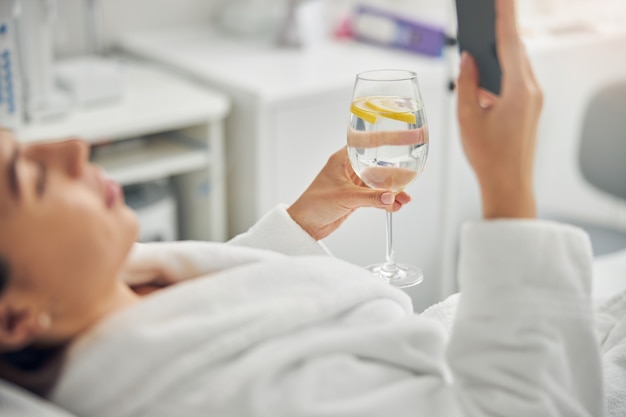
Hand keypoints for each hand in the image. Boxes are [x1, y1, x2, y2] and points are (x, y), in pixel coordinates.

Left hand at [287, 147, 410, 239]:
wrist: (305, 225)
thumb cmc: (314, 204)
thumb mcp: (344, 197)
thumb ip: (370, 197)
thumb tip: (391, 197)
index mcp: (344, 158)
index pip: (370, 142)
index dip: (391, 138)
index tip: (409, 136)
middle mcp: (350, 168)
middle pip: (380, 163)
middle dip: (397, 170)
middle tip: (414, 172)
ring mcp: (354, 183)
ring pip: (380, 182)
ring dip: (394, 190)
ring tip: (405, 197)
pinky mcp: (357, 198)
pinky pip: (377, 196)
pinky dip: (387, 201)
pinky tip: (396, 205)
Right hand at [457, 0, 542, 218]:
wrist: (508, 184)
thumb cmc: (488, 156)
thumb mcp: (467, 117)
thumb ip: (466, 83)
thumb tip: (468, 59)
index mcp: (518, 90)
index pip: (509, 41)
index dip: (503, 13)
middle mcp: (531, 90)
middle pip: (516, 48)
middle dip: (500, 28)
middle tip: (485, 12)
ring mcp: (533, 99)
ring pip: (516, 63)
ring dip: (499, 50)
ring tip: (482, 36)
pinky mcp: (529, 108)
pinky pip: (516, 79)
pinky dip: (501, 69)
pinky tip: (485, 71)